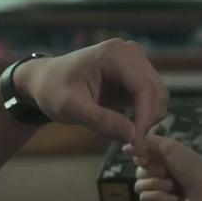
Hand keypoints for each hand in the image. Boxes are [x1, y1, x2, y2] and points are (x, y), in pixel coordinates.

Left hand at [11, 40, 166, 155]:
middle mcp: (131, 54)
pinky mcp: (134, 75)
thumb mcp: (71, 108)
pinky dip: (143, 116)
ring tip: (125, 138)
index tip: (136, 145)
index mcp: (116, 55)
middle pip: (157, 92)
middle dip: (147, 121)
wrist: (44, 81)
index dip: (145, 118)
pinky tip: (125, 128)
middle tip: (130, 146)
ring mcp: (135, 63)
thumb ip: (102, 121)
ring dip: (147, 120)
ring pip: (158, 97)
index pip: (145, 88)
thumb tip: (133, 136)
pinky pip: (150, 99)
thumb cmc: (52, 90)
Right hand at [130, 135, 201, 200]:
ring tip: (175, 187)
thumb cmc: (195, 168)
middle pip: (138, 172)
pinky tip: (175, 200)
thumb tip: (124, 147)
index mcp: (166, 164)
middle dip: (153, 170)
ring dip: (157, 183)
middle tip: (170, 173)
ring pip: (139, 186)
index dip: (146, 156)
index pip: (141, 158)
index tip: (155, 156)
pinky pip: (145, 200)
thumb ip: (147, 143)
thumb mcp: (170, 147)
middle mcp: (162, 180)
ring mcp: (160, 197)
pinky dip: (159, 197)